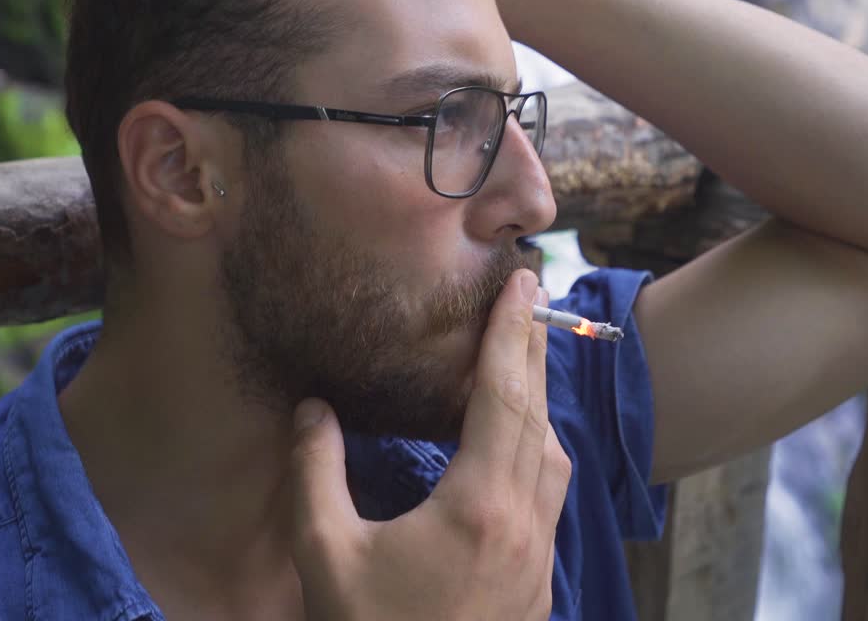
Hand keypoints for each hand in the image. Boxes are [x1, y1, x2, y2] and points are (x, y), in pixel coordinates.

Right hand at [288, 270, 569, 619]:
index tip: (519, 283)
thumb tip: (312, 408)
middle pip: (538, 416)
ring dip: (539, 401)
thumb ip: (315, 472)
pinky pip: (550, 493)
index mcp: (480, 505)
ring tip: (520, 363)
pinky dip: (538, 448)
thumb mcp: (325, 554)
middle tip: (528, 297)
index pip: (502, 397)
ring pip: (554, 457)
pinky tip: (516, 450)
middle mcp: (524, 523)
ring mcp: (537, 557)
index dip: (509, 335)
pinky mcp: (535, 584)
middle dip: (533, 350)